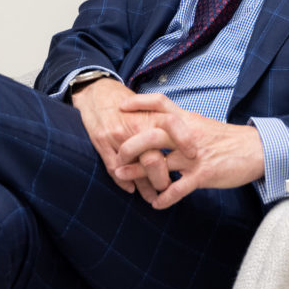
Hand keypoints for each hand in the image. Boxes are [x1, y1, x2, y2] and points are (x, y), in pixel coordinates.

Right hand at [70, 78, 175, 201]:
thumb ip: (164, 123)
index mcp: (149, 114)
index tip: (193, 155)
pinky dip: (124, 183)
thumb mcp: (147, 106)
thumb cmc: (126, 101)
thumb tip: (186, 144)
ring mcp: (117, 136)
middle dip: (162, 179)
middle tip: (168, 186)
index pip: (173, 125)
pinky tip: (132, 189)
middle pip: (153, 159)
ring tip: (153, 197)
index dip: (185, 140)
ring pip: (134, 170)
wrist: (96, 92)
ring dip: (145, 188)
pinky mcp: (101, 143)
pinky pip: (114, 169)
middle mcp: (134, 126)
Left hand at [114, 93, 264, 209]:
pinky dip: (165, 197)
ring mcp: (195, 155)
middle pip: (152, 135)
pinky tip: (156, 204)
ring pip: (160, 163)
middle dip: (130, 146)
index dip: (140, 103)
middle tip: (117, 155)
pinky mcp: (203, 174)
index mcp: (187, 119)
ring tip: (122, 178)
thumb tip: (163, 125)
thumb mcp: (202, 125)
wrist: (257, 150)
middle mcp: (188, 135)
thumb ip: (182, 125)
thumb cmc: (228, 139)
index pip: (161, 104)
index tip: (120, 107)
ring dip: (138, 173)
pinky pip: (178, 188)